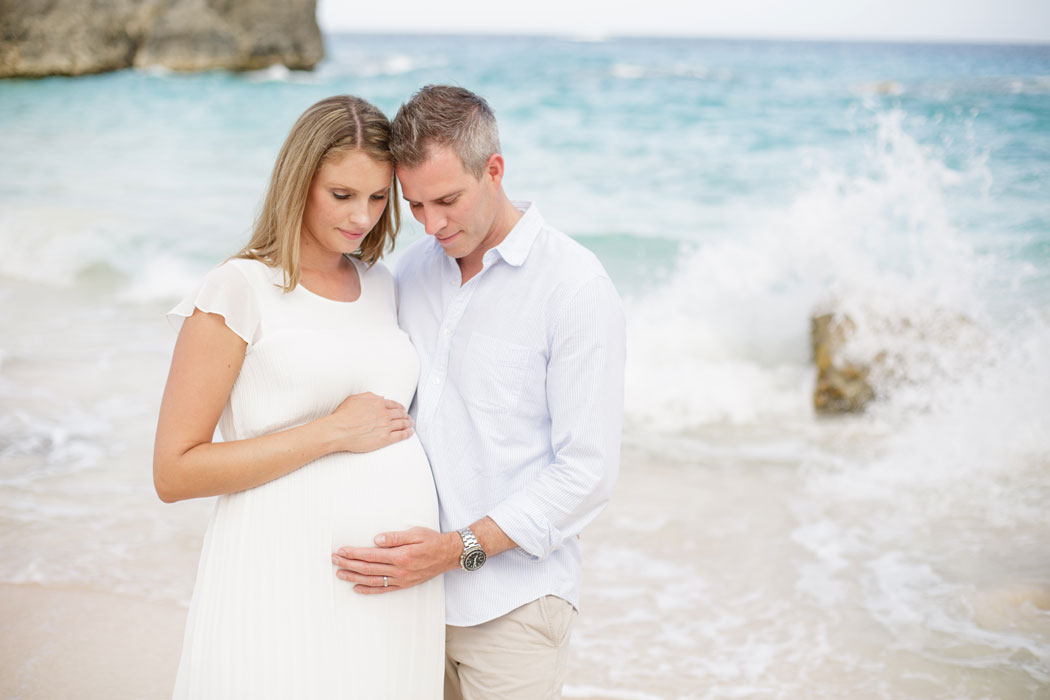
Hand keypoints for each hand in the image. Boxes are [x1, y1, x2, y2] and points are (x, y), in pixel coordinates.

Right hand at [326, 392, 412, 452]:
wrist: (339, 430)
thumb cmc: (343, 416)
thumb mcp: (355, 398)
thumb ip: (369, 397)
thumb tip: (379, 397)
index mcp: (378, 403)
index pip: (394, 404)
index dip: (400, 407)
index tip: (402, 409)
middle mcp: (384, 414)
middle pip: (400, 414)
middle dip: (406, 415)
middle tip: (408, 417)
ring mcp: (385, 426)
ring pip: (402, 424)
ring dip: (408, 423)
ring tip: (410, 424)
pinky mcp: (385, 438)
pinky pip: (400, 435)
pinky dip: (407, 433)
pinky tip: (410, 433)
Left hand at [331, 527, 460, 593]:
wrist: (449, 555)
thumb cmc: (432, 541)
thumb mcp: (416, 533)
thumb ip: (395, 537)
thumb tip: (376, 540)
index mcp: (401, 556)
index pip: (371, 555)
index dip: (354, 553)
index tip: (341, 550)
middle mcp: (399, 570)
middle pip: (368, 568)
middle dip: (349, 564)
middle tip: (334, 560)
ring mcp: (401, 579)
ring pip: (372, 580)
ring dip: (354, 577)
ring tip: (340, 574)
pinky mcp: (404, 584)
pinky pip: (383, 589)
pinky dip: (369, 589)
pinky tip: (357, 588)